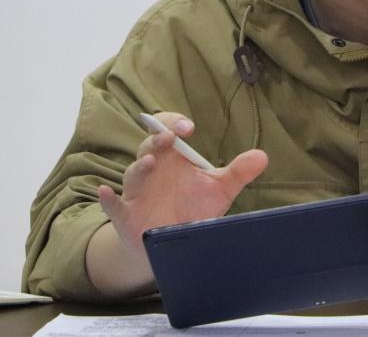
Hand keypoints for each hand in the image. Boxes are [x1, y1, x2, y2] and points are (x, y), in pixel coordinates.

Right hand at [97, 111, 267, 257]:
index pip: (167, 129)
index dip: (174, 123)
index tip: (188, 127)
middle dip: (158, 139)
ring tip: (152, 161)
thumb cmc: (191, 208)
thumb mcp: (218, 190)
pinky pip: (112, 205)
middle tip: (171, 135)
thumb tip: (262, 156)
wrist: (169, 243)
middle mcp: (153, 170)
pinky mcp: (125, 216)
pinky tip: (105, 191)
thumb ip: (238, 173)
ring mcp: (137, 192)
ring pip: (133, 173)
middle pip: (149, 146)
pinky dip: (107, 199)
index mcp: (172, 158)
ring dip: (141, 166)